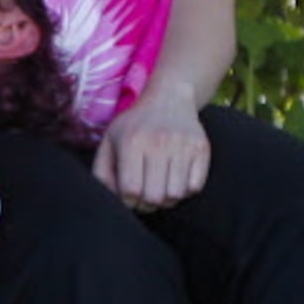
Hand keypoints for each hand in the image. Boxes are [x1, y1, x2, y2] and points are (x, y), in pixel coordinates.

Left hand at [92, 84, 210, 210]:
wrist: (169, 99)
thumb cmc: (134, 127)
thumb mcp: (109, 143)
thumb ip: (102, 173)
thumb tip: (111, 199)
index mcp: (132, 142)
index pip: (131, 189)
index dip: (127, 201)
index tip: (127, 196)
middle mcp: (159, 142)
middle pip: (154, 197)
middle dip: (146, 205)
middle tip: (143, 197)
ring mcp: (183, 145)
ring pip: (175, 195)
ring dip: (165, 200)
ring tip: (159, 189)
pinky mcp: (202, 149)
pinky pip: (195, 187)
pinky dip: (184, 191)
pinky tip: (175, 180)